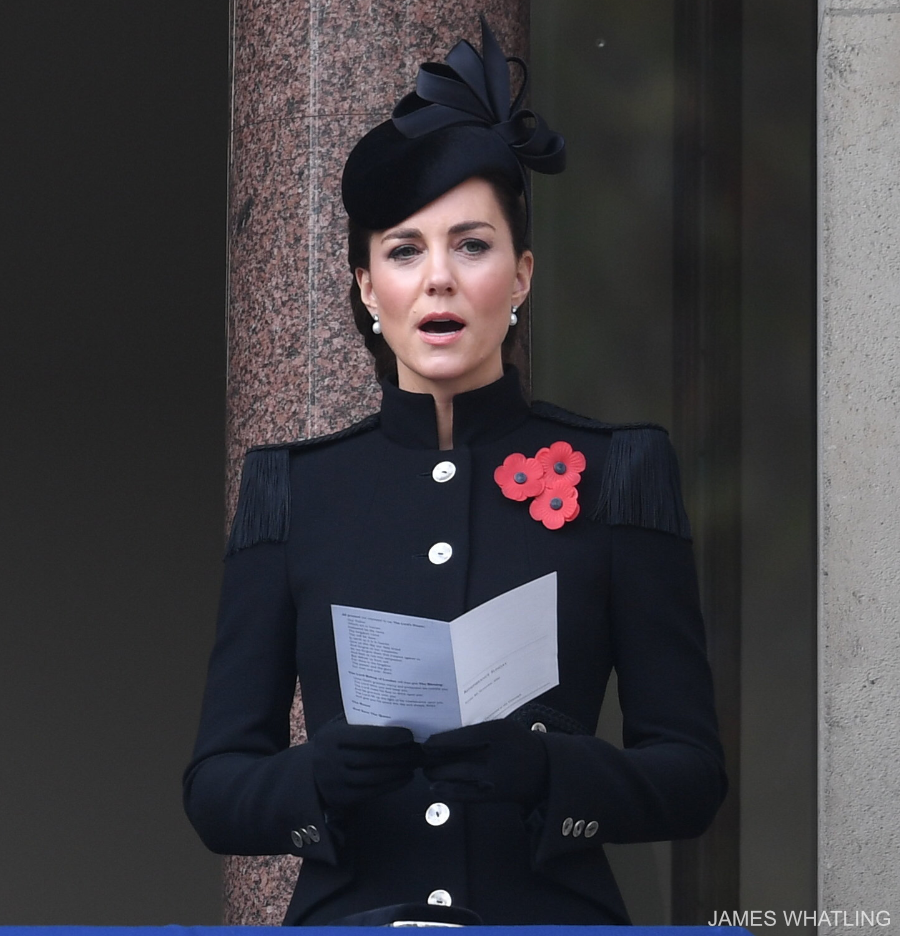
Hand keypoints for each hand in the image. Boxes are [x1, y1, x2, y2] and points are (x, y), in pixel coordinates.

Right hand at [312, 717, 419, 809]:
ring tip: (416, 763)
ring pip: (375, 776)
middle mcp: (330, 759)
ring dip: (400, 770)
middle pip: (373, 758)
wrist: (311, 772)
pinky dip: (393, 785)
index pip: (366, 736)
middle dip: (401, 755)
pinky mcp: (341, 798)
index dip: (391, 736)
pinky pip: (372, 792)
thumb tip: (396, 710)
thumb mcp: (339, 726)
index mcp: (331, 736)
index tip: (410, 735)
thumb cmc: (335, 743)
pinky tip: (406, 777)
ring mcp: (335, 781)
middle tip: (420, 751)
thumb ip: (360, 719)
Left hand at [422, 719, 548, 807]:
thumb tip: (447, 738)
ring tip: (428, 770)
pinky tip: (435, 788)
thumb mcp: (502, 727)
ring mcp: (493, 777)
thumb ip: (477, 730)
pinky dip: (447, 791)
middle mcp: (494, 754)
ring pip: (456, 775)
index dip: (439, 742)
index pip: (460, 737)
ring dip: (438, 773)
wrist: (543, 769)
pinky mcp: (491, 795)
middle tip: (423, 757)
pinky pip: (464, 794)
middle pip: (455, 757)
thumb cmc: (518, 743)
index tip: (426, 743)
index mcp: (496, 732)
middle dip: (434, 759)